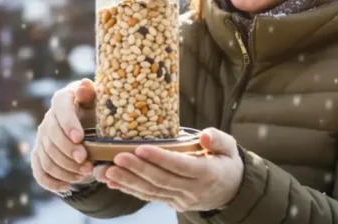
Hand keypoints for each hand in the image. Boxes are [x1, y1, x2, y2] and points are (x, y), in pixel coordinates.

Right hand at [31, 79, 96, 192]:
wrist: (88, 127)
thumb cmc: (95, 112)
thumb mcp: (97, 102)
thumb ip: (91, 94)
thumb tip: (84, 86)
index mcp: (62, 100)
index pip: (61, 108)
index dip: (68, 124)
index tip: (80, 138)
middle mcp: (48, 119)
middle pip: (52, 136)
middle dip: (69, 152)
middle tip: (87, 164)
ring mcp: (41, 138)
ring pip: (47, 156)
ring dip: (65, 168)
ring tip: (84, 173)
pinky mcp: (39, 155)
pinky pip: (39, 171)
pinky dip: (52, 180)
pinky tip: (67, 185)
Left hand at [97, 128, 243, 211]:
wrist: (232, 191)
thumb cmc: (226, 161)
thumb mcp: (229, 147)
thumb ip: (218, 139)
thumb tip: (205, 135)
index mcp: (208, 174)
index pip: (181, 166)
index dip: (160, 158)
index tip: (140, 148)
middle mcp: (193, 190)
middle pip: (161, 181)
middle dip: (137, 170)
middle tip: (116, 158)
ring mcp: (181, 199)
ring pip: (151, 191)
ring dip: (127, 182)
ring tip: (106, 171)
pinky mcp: (172, 202)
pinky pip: (149, 196)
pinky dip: (129, 189)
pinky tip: (112, 182)